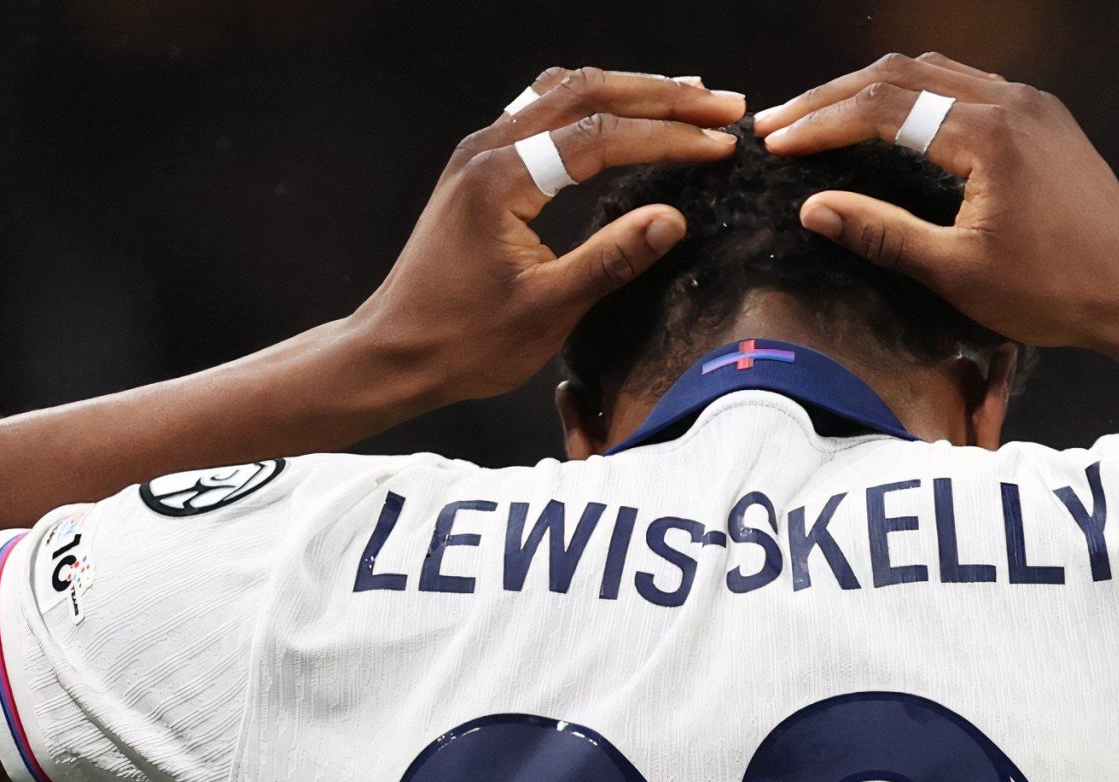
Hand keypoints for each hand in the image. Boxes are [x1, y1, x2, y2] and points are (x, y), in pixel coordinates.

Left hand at [349, 68, 744, 402]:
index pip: (601, 135)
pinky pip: (543, 112)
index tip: (721, 143)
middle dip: (661, 95)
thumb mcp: (547, 310)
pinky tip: (624, 115)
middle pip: (586, 93)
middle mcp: (487, 149)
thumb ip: (611, 259)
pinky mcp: (479, 168)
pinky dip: (593, 106)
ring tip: (688, 98)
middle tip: (723, 105)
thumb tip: (674, 218)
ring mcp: (479, 153)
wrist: (394, 352)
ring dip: (629, 91)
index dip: (669, 135)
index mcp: (502, 179)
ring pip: (563, 93)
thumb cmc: (464, 342)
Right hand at [756, 54, 1118, 349]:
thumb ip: (882, 232)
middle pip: (903, 74)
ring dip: (873, 89)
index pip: (883, 106)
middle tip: (781, 122)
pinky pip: (968, 85)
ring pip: (935, 71)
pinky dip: (918, 95)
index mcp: (989, 134)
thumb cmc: (1055, 293)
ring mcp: (1033, 105)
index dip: (820, 123)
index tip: (775, 142)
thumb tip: (813, 208)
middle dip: (834, 96)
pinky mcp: (1045, 119)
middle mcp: (1012, 102)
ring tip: (823, 115)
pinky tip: (892, 120)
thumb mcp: (958, 272)